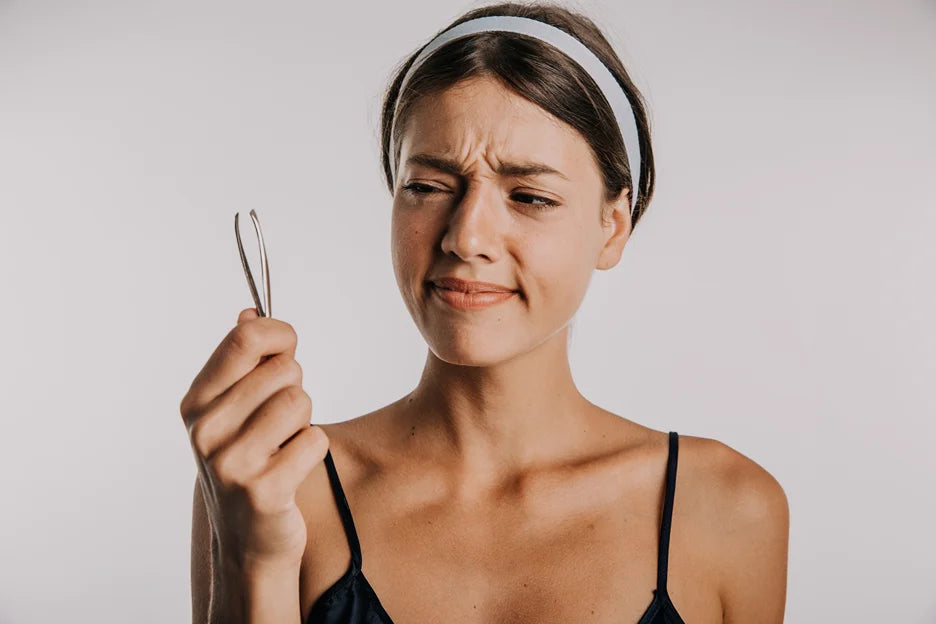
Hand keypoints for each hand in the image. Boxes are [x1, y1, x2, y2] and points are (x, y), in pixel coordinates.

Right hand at [180, 308, 328, 569]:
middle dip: (295, 388)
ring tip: (283, 445)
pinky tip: (291, 470)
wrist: (247, 542)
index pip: (245, 337)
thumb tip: (249, 312)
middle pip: (285, 369)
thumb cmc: (248, 463)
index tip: (286, 349)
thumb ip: (241, 362)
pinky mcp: (263, 490)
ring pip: (301, 402)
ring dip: (305, 421)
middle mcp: (206, 429)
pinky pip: (315, 440)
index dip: (280, 335)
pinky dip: (313, 451)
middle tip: (279, 421)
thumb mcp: (233, 411)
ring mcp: (231, 462)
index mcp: (197, 401)